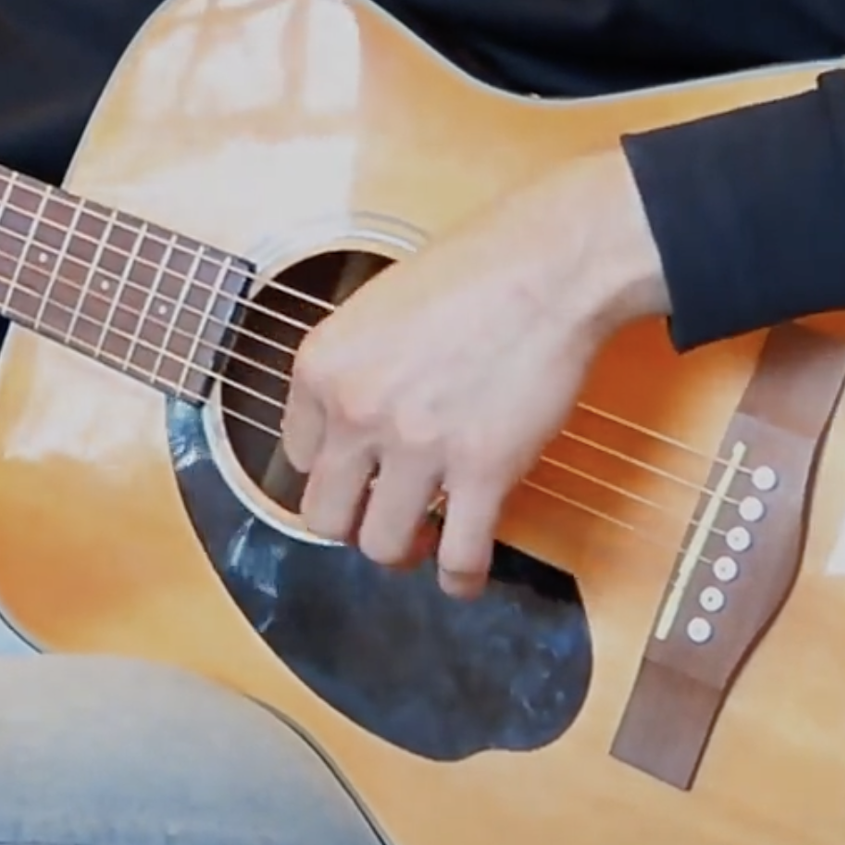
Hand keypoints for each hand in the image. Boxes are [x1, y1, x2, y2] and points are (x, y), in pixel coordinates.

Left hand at [283, 149, 669, 596]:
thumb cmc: (473, 272)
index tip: (356, 474)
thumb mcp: (375, 307)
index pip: (297, 456)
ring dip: (401, 551)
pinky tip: (463, 575)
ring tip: (423, 541)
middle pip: (324, 515)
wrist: (547, 266)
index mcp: (321, 366)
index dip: (332, 470)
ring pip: (381, 546)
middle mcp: (356, 411)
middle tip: (382, 516)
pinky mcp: (483, 471)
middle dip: (353, 522)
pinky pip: (459, 555)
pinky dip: (459, 578)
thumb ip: (353, 368)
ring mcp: (418, 446)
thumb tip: (351, 425)